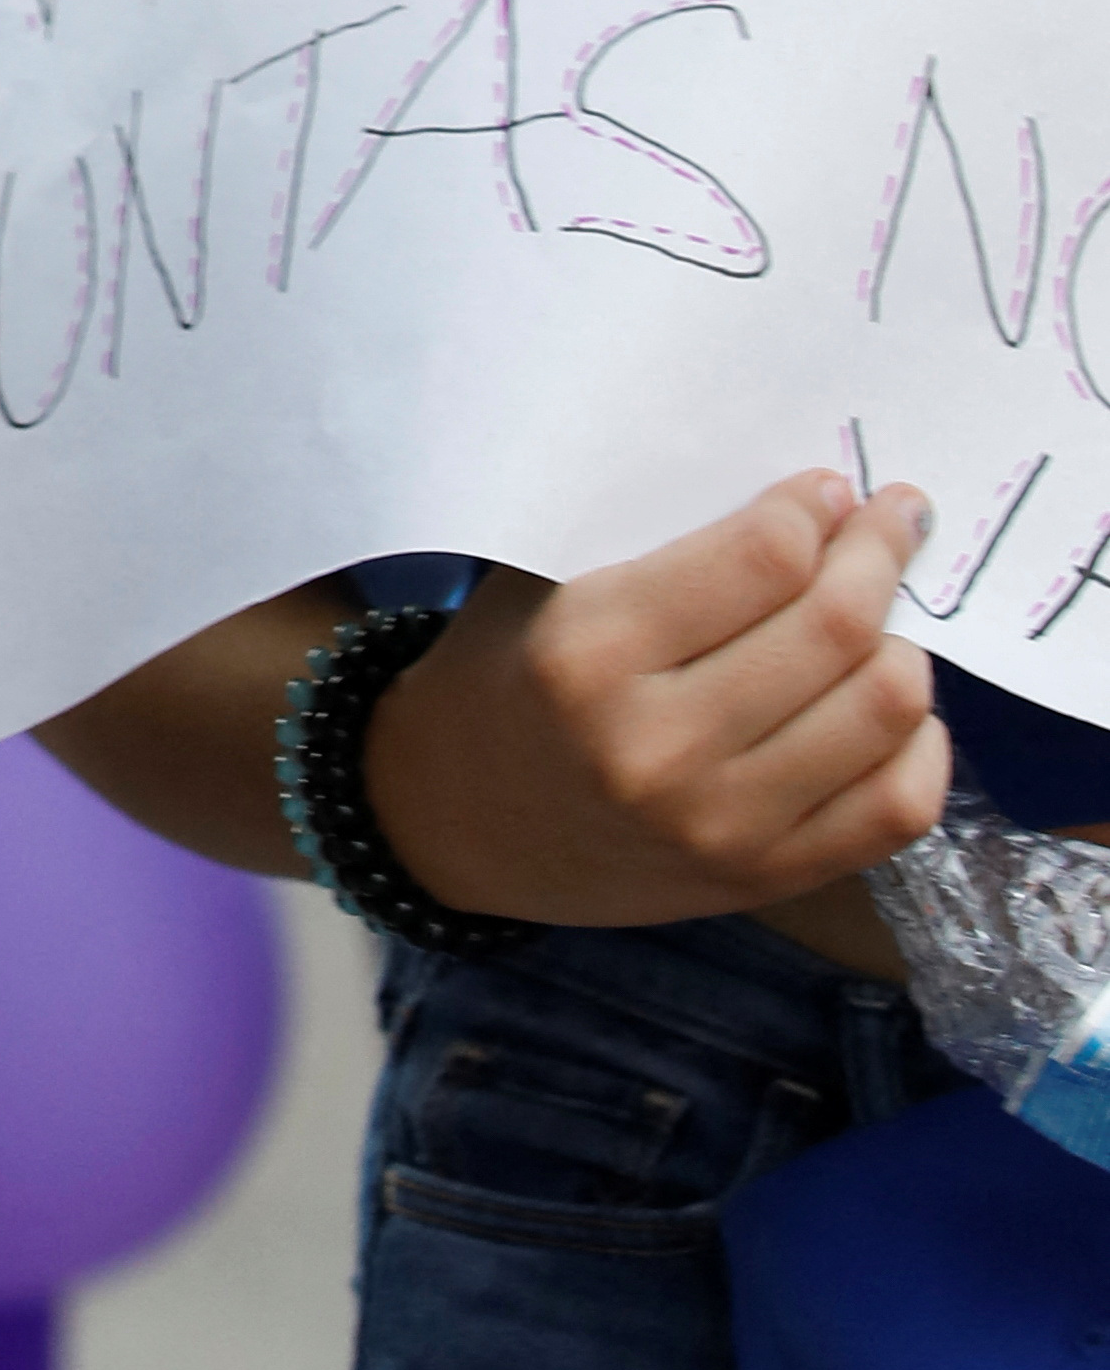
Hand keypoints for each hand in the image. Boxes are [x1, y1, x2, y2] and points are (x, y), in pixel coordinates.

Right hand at [362, 470, 948, 924]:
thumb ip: (657, 545)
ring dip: (901, 641)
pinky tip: (884, 707)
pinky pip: (898, 805)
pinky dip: (917, 742)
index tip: (827, 490)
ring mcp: (715, 825)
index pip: (762, 556)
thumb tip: (812, 503)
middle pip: (835, 624)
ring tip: (879, 618)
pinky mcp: (759, 879)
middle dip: (879, 552)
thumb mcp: (540, 589)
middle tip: (889, 523)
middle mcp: (653, 747)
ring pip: (884, 707)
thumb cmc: (503, 682)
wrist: (452, 824)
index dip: (814, 505)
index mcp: (583, 656)